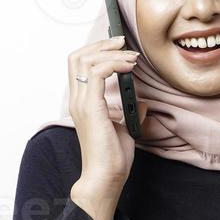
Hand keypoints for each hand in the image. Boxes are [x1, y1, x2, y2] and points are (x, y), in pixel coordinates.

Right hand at [67, 35, 147, 190]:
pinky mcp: (92, 107)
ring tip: (131, 56)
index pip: (78, 65)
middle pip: (77, 56)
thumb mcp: (124, 129)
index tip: (118, 47)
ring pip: (86, 59)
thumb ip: (129, 113)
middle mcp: (77, 100)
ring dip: (110, 52)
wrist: (106, 177)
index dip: (96, 50)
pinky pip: (98, 72)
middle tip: (123, 42)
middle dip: (101, 44)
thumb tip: (142, 102)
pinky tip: (129, 67)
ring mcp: (82, 103)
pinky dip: (115, 64)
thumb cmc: (112, 158)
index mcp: (81, 102)